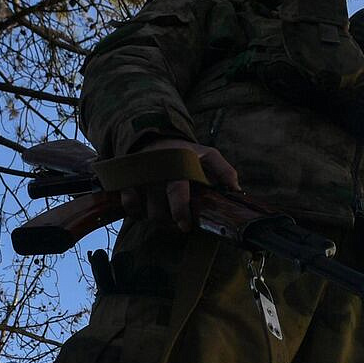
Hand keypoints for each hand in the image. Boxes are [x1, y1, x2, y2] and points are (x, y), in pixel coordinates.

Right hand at [120, 138, 241, 231]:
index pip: (177, 192)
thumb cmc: (183, 151)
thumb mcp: (207, 155)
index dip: (180, 212)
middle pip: (159, 211)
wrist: (153, 137)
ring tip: (166, 213)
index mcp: (177, 166)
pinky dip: (136, 212)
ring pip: (146, 212)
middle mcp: (156, 173)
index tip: (185, 225)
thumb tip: (236, 189)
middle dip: (169, 221)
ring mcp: (140, 178)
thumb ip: (223, 170)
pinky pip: (129, 206)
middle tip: (178, 220)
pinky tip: (146, 209)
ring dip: (157, 218)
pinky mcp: (127, 181)